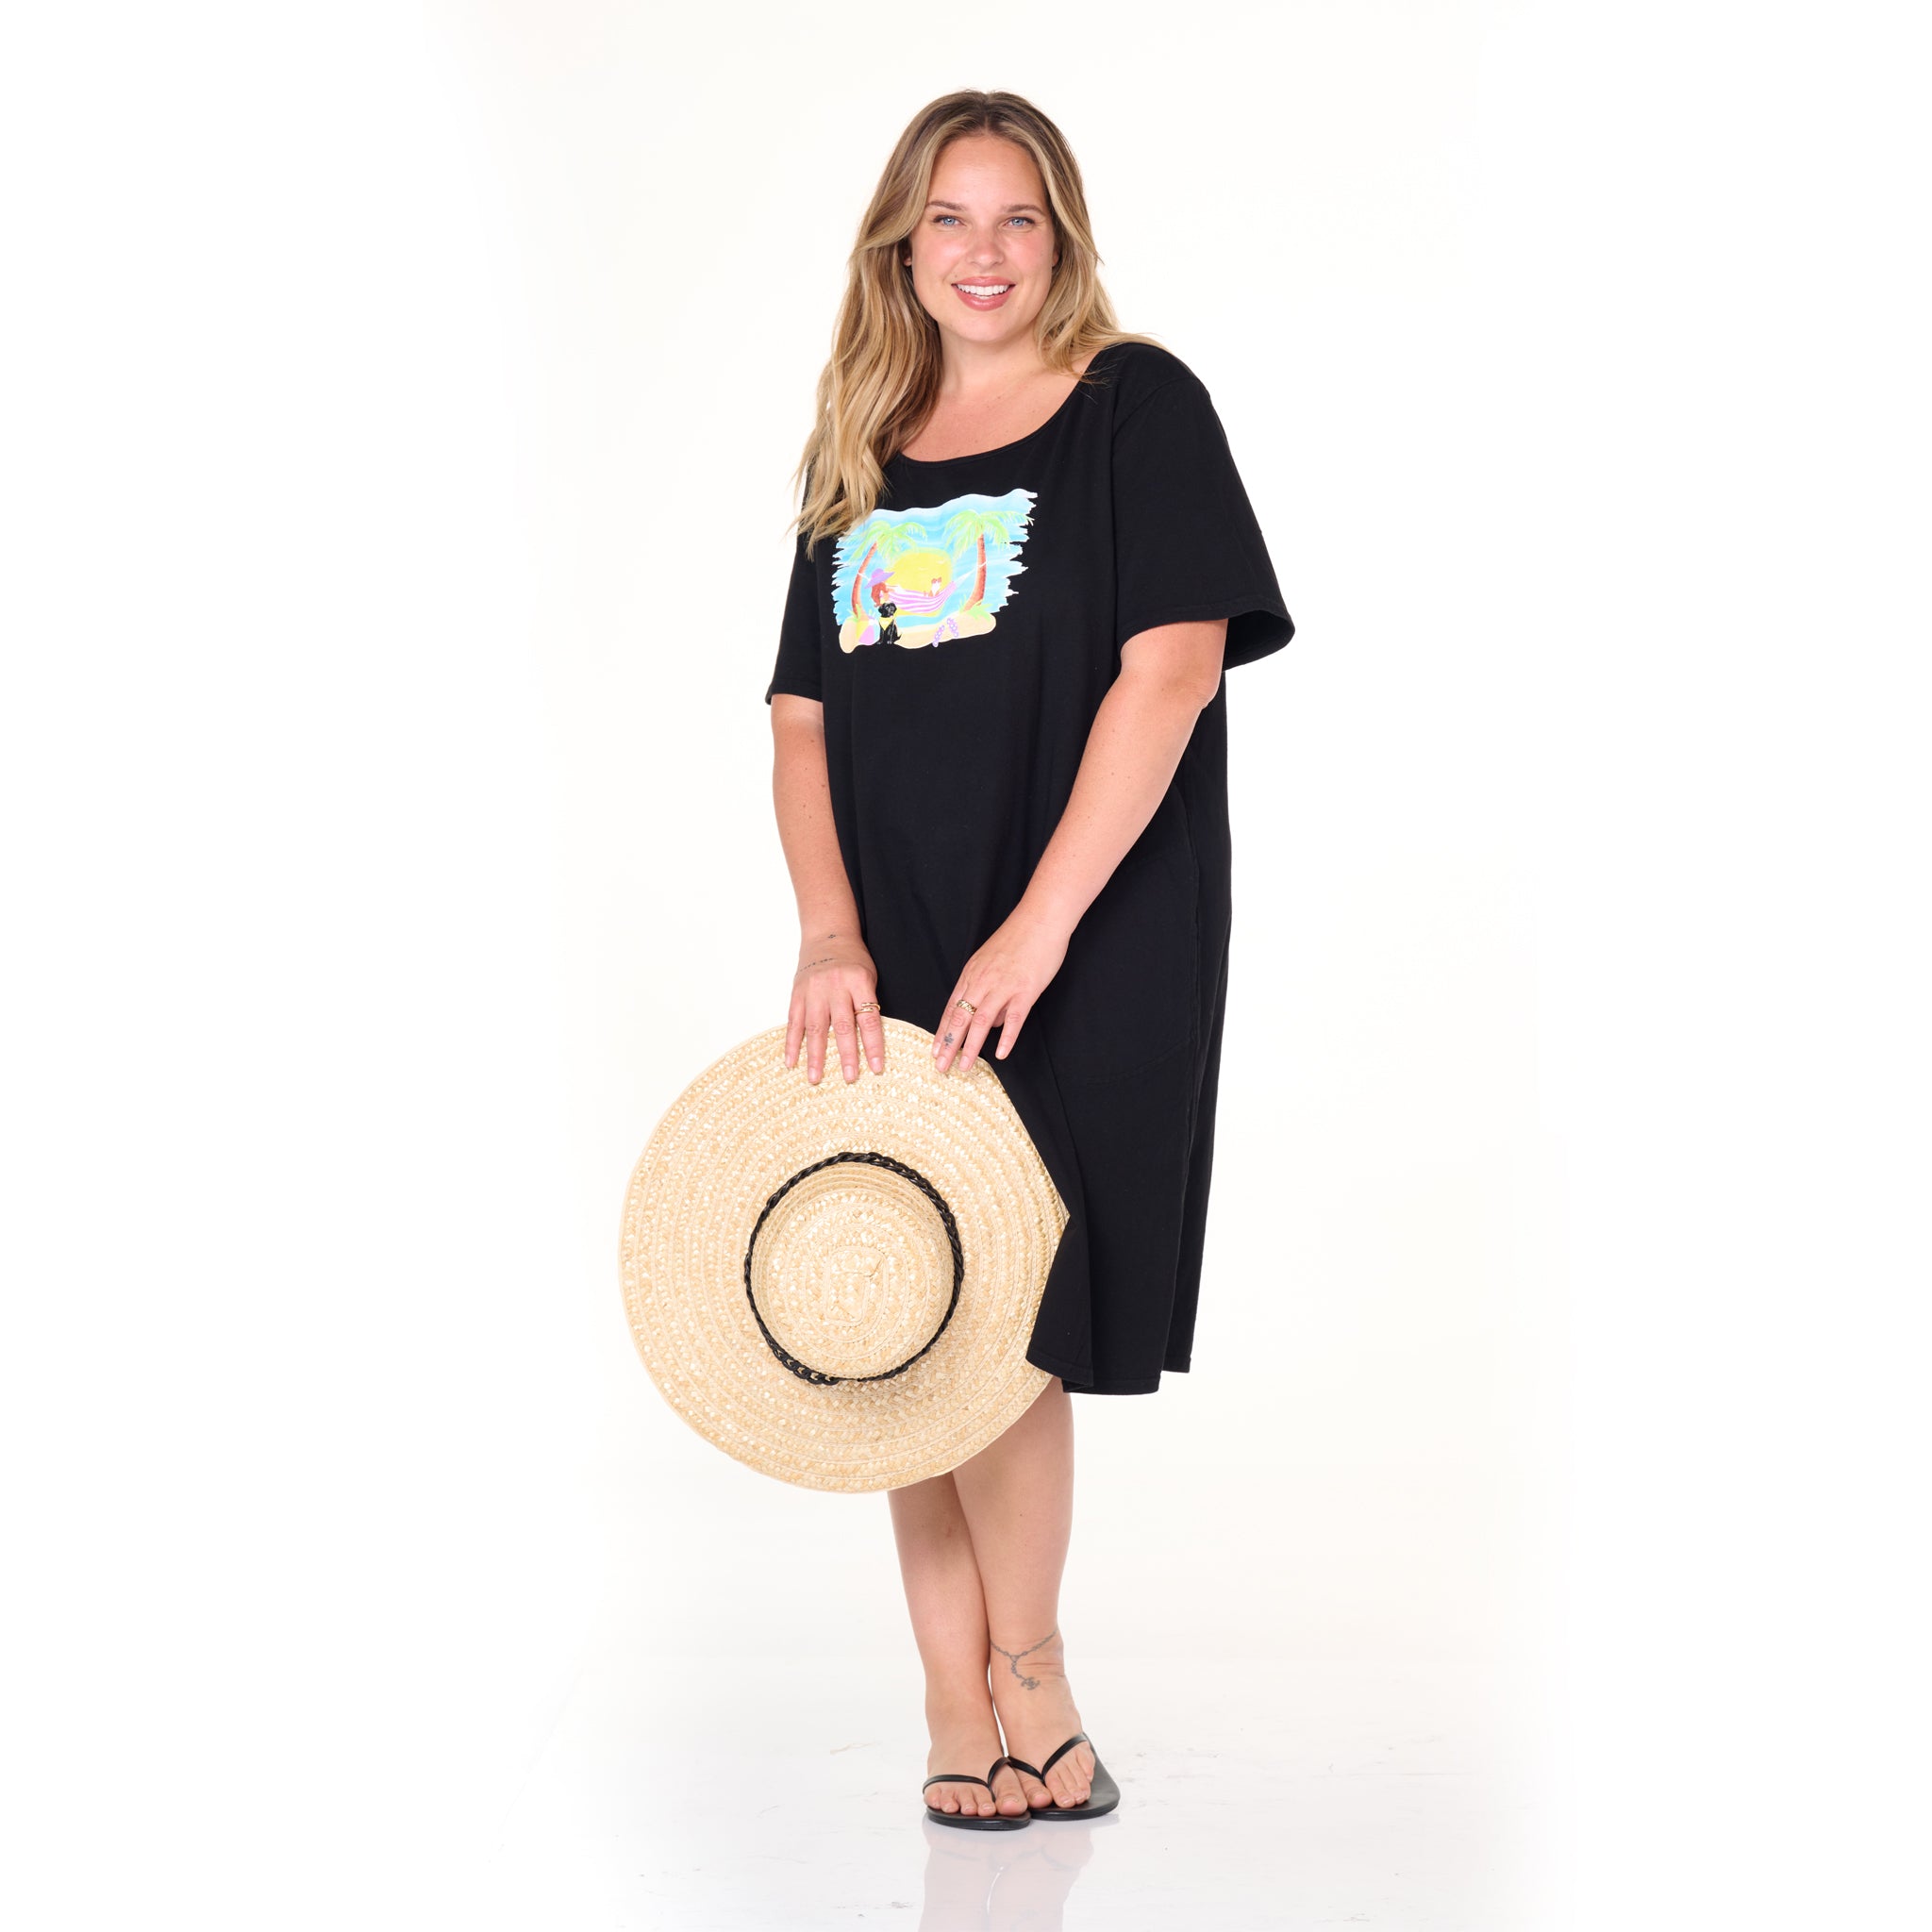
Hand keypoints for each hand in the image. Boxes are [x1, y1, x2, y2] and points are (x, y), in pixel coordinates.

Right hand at [786, 931, 884, 1084]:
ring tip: (815, 1078)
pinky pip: (794, 1022)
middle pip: (842, 1026)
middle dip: (846, 1055)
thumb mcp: (868, 976)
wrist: (827, 934)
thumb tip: (869, 1042)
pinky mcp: (797, 994)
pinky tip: (791, 1062)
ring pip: (815, 1028)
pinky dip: (791, 1043)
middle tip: (850, 1078)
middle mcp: (835, 987)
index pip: (869, 1019)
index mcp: (859, 982)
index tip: (877, 1068)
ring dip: (815, 1056)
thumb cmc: (853, 959)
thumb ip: (866, 1004)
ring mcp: (814, 990)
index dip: (873, 1046)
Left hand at [934, 905, 1070, 1074]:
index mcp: (972, 974)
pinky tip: (1001, 1053)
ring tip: (964, 1067)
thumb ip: (986, 989)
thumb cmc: (1017, 939)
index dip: (942, 1032)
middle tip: (940, 1067)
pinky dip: (1007, 1037)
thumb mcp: (991, 961)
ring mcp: (1003, 986)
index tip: (934, 1051)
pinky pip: (1014, 1018)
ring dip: (971, 1047)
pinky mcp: (1025, 990)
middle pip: (960, 1018)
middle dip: (948, 1045)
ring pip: (981, 1022)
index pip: (952, 1009)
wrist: (1040, 919)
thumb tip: (989, 1022)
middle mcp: (982, 982)